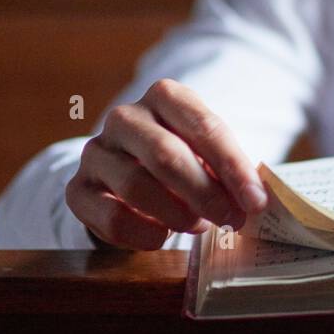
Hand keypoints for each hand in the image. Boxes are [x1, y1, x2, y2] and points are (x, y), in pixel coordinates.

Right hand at [65, 78, 267, 249]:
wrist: (128, 172)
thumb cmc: (184, 159)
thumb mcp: (208, 153)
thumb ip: (229, 170)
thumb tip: (255, 200)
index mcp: (165, 96)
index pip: (204, 126)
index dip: (233, 167)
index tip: (256, 201)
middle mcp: (125, 118)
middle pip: (166, 155)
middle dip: (205, 193)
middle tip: (231, 220)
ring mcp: (96, 152)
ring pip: (136, 185)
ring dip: (176, 214)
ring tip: (199, 226)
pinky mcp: (78, 189)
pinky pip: (109, 215)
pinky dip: (142, 233)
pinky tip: (161, 237)